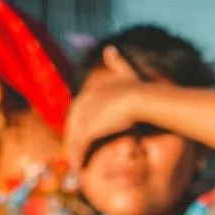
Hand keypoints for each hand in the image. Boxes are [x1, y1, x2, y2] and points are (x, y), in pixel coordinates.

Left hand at [63, 48, 145, 170]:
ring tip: (76, 164)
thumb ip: (116, 62)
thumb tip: (109, 48)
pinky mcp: (88, 131)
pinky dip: (78, 157)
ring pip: (74, 138)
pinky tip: (79, 166)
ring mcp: (84, 118)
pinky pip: (79, 147)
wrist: (142, 99)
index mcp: (88, 92)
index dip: (79, 124)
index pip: (77, 111)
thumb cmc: (140, 88)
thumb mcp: (126, 72)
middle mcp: (82, 104)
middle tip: (75, 153)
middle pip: (72, 126)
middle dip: (72, 139)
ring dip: (74, 152)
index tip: (82, 135)